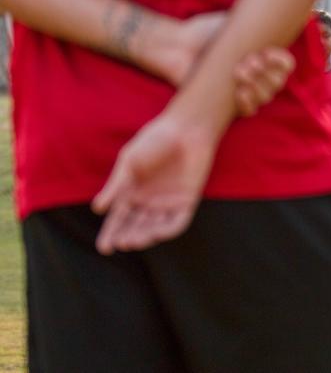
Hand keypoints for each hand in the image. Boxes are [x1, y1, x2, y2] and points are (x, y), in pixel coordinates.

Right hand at [91, 111, 218, 253]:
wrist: (186, 129)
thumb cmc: (154, 140)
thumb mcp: (129, 162)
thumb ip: (116, 185)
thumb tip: (98, 209)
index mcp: (130, 192)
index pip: (118, 219)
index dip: (111, 234)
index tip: (104, 248)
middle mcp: (148, 201)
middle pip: (135, 226)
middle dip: (127, 237)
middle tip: (121, 243)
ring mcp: (168, 203)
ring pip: (154, 227)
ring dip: (145, 236)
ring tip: (134, 240)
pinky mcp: (187, 202)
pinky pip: (177, 222)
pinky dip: (167, 229)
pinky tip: (157, 234)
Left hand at [140, 12, 295, 115]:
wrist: (177, 46)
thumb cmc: (203, 31)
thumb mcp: (234, 22)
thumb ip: (258, 21)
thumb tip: (287, 12)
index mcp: (261, 56)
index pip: (285, 65)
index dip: (282, 62)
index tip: (268, 52)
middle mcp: (255, 74)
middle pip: (278, 82)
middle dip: (268, 73)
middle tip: (249, 61)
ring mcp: (243, 90)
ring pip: (267, 96)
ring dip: (259, 86)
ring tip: (239, 72)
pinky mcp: (228, 105)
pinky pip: (250, 111)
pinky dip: (249, 103)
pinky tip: (239, 92)